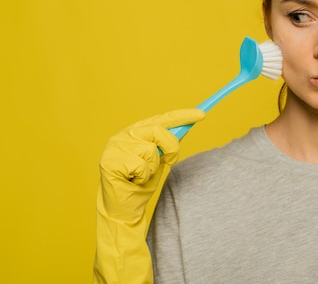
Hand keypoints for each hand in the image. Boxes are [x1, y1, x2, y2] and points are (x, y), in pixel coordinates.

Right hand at [94, 108, 205, 283]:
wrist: (122, 209)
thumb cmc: (141, 183)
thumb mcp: (159, 160)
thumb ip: (167, 144)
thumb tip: (186, 128)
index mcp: (136, 131)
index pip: (162, 118)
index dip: (183, 115)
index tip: (202, 114)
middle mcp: (124, 135)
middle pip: (158, 130)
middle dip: (172, 146)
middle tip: (171, 160)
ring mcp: (115, 147)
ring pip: (150, 150)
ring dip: (152, 168)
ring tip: (141, 176)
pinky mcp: (110, 161)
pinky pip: (141, 166)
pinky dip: (143, 177)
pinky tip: (133, 181)